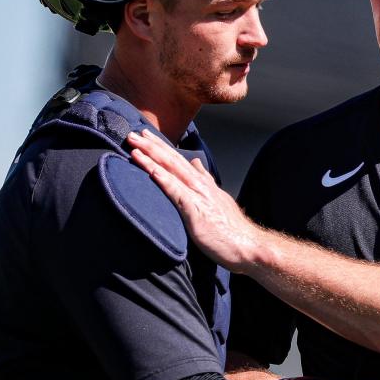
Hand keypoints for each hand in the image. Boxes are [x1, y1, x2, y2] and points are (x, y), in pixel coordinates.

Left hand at [127, 129, 262, 271]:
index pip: (178, 160)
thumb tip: (196, 164)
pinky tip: (152, 171)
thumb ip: (206, 180)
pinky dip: (164, 180)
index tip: (145, 134)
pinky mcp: (196, 211)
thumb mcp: (218, 198)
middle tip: (132, 133)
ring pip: (172, 171)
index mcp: (203, 183)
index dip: (161, 146)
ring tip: (135, 146)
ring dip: (152, 157)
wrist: (247, 246)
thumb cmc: (231, 229)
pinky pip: (177, 192)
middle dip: (151, 145)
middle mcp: (200, 185)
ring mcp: (198, 196)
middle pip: (172, 160)